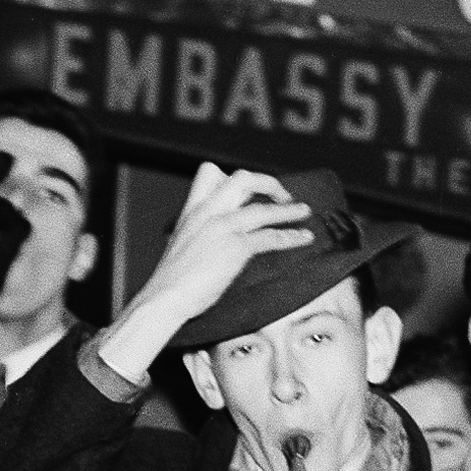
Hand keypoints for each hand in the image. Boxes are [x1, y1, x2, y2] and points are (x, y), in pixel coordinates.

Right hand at [140, 164, 315, 330]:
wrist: (165, 297)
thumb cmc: (172, 280)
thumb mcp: (182, 245)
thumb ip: (199, 234)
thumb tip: (213, 241)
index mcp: (193, 209)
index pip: (211, 173)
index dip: (235, 178)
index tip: (252, 188)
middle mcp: (208, 212)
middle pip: (243, 179)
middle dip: (268, 182)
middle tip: (282, 194)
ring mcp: (222, 228)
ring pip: (263, 209)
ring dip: (289, 210)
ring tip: (305, 212)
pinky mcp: (234, 248)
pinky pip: (270, 237)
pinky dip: (291, 237)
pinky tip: (303, 239)